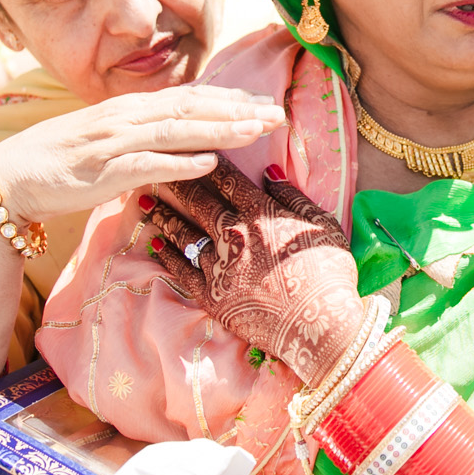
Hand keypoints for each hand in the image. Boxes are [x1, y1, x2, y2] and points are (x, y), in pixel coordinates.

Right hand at [0, 87, 285, 226]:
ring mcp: (113, 143)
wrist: (9, 177)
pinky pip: (147, 165)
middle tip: (276, 114)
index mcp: (127, 108)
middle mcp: (124, 118)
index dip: (227, 99)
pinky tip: (209, 163)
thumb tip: (184, 139)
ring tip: (255, 131)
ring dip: (219, 130)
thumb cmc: (60, 160)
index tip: (262, 103)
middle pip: (190, 108)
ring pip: (176, 131)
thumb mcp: (107, 139)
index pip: (186, 97)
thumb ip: (143, 135)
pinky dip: (180, 163)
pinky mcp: (102, 172)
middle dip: (235, 110)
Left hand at [143, 158, 364, 385]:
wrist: (319, 327)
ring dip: (163, 215)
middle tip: (155, 165)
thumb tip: (270, 171)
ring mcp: (218, 265)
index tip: (191, 147)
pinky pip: (182, 271)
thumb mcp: (322, 226)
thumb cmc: (329, 275)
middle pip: (197, 201)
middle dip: (175, 180)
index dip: (207, 161)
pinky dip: (166, 256)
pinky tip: (155, 244)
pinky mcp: (211, 295)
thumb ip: (293, 197)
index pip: (227, 178)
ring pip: (183, 232)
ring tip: (144, 201)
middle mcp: (233, 234)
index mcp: (260, 213)